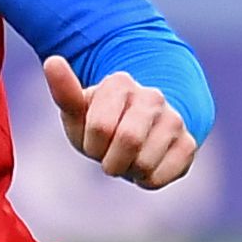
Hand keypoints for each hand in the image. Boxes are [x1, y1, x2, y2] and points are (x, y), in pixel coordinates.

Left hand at [45, 56, 196, 189]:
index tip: (95, 140)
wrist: (138, 135)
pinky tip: (147, 166)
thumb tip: (52, 61)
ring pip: (145, 163)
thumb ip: (64, 91)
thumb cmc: (101, 125)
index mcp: (121, 83)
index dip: (93, 145)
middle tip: (111, 156)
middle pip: (129, 141)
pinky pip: (162, 176)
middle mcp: (152, 96)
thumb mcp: (78, 113)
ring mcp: (174, 119)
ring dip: (129, 171)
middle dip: (111, 160)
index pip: (101, 127)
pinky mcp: (188, 144)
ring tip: (129, 158)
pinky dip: (147, 180)